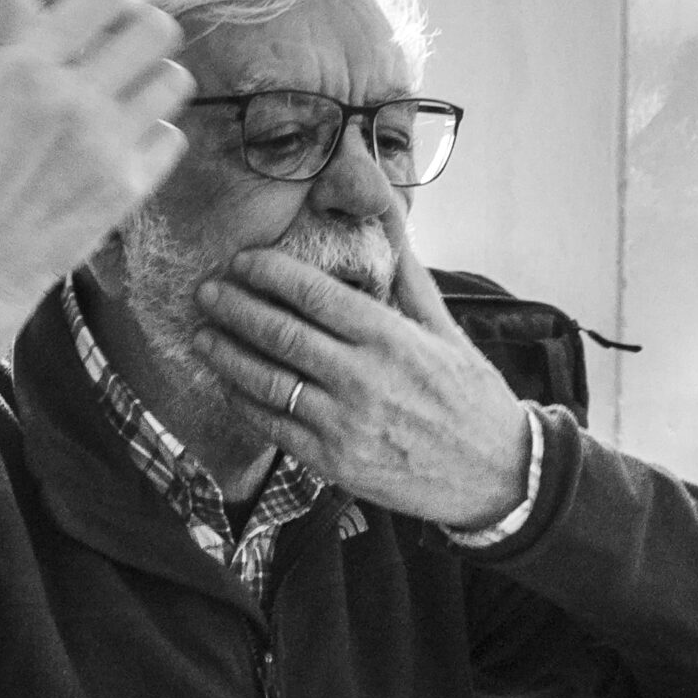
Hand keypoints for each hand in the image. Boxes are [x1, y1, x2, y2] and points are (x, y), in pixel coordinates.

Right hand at [0, 0, 192, 316]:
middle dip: (149, 35)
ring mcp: (105, 142)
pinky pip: (170, 136)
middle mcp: (72, 96)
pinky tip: (124, 149)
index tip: (113, 17)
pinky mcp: (128, 185)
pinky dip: (153, 139)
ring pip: (175, 81)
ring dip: (155, 85)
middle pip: (158, 30)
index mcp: (26, 65)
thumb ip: (12, 43)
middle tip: (132, 55)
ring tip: (130, 102)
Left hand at [188, 228, 530, 529]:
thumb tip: (391, 223)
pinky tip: (228, 383)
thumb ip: (410, 279)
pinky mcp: (334, 462)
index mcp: (391, 339)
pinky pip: (274, 427)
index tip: (242, 261)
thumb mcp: (447, 331)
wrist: (496, 475)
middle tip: (206, 290)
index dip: (270, 274)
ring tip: (202, 335)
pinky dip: (244, 402)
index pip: (316, 295)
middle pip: (281, 334)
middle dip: (235, 308)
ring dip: (227, 355)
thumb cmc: (471, 397)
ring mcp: (345, 424)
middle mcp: (364, 379)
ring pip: (268, 381)